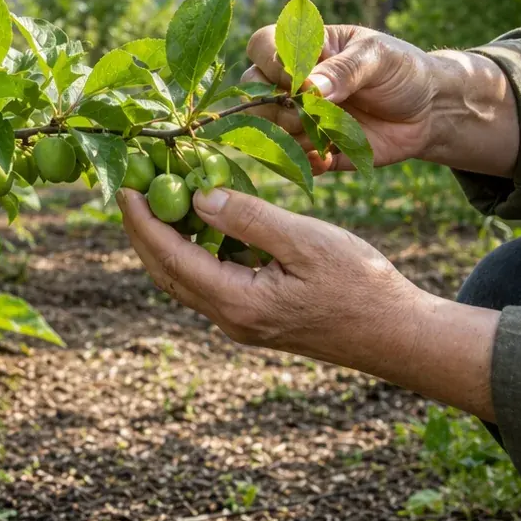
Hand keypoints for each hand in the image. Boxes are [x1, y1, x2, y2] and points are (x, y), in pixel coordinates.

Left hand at [118, 187, 499, 419]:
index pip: (170, 257)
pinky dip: (196, 251)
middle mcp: (229, 319)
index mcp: (237, 302)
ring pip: (185, 279)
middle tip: (129, 188)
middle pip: (166, 272)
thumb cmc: (361, 284)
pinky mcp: (255, 318)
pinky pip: (210, 281)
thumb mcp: (306, 241)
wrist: (397, 334)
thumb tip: (197, 197)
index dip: (142, 221)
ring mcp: (241, 322)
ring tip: (158, 198)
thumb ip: (249, 219)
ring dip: (167, 241)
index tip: (123, 186)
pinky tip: (203, 220)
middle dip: (143, 231)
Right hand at [245, 24, 442, 171]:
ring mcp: (301, 118)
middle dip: (277, 107)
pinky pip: (293, 160)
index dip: (270, 63)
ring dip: (293, 135)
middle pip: (254, 93)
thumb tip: (307, 87)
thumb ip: (344, 70)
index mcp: (306, 49)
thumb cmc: (403, 71)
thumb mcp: (379, 58)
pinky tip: (330, 156)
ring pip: (269, 130)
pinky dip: (307, 162)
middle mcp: (294, 83)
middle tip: (311, 112)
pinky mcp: (314, 149)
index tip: (298, 79)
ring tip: (328, 133)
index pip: (263, 47)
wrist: (431, 111)